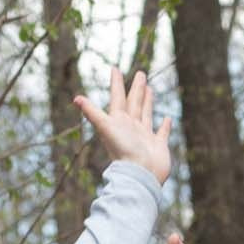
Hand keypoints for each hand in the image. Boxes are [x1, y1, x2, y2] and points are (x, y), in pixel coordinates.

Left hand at [76, 67, 172, 185]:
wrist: (139, 175)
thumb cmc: (122, 151)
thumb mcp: (106, 128)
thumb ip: (92, 113)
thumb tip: (76, 98)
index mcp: (118, 121)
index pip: (117, 98)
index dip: (116, 83)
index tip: (115, 68)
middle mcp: (131, 127)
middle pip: (133, 103)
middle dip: (136, 88)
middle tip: (140, 73)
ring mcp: (144, 136)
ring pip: (146, 114)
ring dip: (147, 102)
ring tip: (150, 89)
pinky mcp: (158, 146)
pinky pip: (162, 133)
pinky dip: (165, 126)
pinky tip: (167, 119)